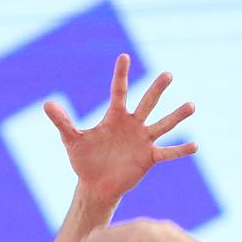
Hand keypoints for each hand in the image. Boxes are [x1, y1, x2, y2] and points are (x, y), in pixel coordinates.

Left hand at [44, 54, 195, 204]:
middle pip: (146, 103)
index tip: (124, 56)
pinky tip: (194, 145)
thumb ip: (62, 122)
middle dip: (156, 90)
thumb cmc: (84, 160)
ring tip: (191, 105)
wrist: (95, 185)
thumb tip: (47, 104)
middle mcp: (132, 124)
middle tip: (167, 74)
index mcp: (114, 117)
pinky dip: (180, 150)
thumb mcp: (72, 140)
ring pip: (162, 125)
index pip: (119, 91)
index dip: (121, 74)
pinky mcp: (149, 158)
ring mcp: (143, 140)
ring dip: (176, 116)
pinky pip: (167, 152)